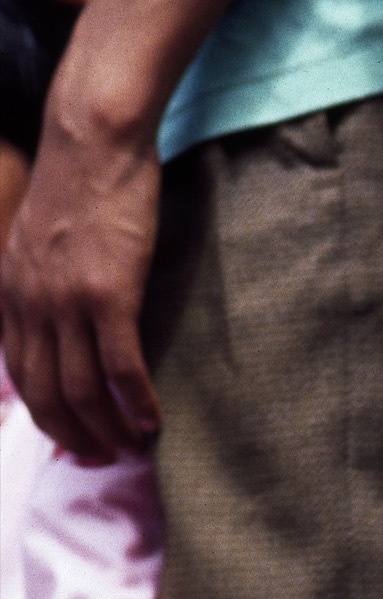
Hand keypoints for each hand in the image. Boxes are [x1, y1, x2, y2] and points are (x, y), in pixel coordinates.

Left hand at [0, 93, 160, 459]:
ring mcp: (68, 302)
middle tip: (107, 459)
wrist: (93, 139)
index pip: (23, 377)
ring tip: (134, 445)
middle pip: (48, 395)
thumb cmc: (78, 183)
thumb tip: (58, 324)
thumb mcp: (38, 240)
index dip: (49, 420)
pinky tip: (153, 422)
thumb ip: (39, 285)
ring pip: (83, 390)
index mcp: (12, 293)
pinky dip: (137, 403)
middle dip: (77, 437)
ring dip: (110, 429)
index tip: (76, 441)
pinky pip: (121, 368)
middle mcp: (32, 304)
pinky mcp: (108, 295)